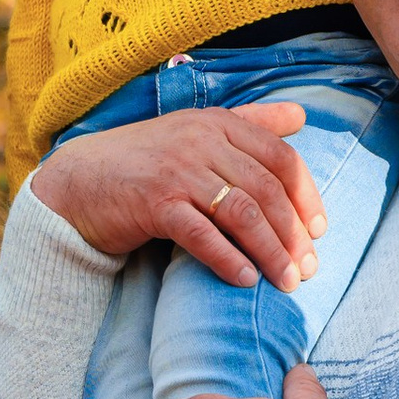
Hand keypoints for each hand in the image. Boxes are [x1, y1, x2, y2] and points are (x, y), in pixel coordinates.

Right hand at [32, 102, 325, 290]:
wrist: (78, 180)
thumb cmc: (145, 160)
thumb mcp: (197, 132)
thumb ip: (250, 123)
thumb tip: (301, 117)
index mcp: (217, 123)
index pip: (279, 158)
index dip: (306, 196)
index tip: (319, 230)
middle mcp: (200, 142)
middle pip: (266, 190)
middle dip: (293, 234)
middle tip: (309, 268)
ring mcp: (177, 171)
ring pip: (241, 213)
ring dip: (270, 252)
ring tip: (286, 282)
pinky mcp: (154, 203)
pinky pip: (202, 235)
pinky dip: (228, 260)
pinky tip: (245, 280)